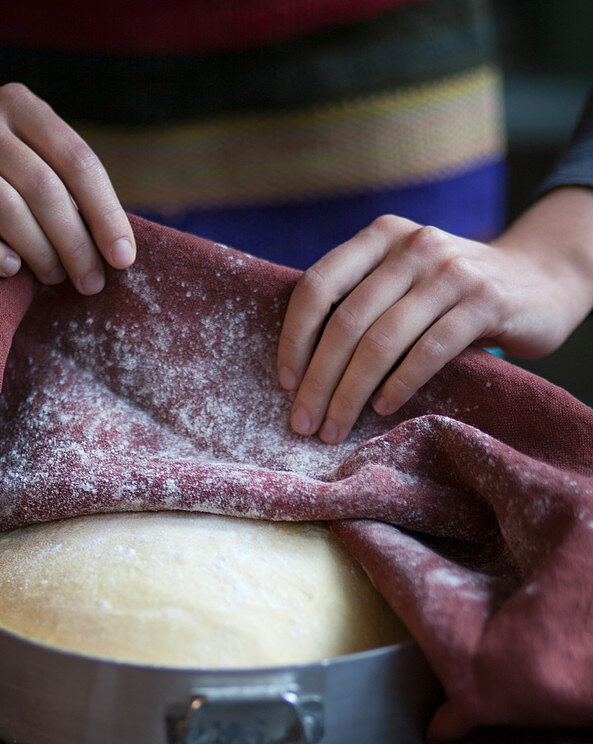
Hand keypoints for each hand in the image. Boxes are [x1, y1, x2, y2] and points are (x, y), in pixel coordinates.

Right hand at [0, 83, 135, 292]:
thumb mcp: (29, 167)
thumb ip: (67, 191)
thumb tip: (118, 250)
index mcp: (20, 105)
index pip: (77, 159)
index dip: (106, 213)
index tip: (124, 259)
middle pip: (42, 185)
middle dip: (75, 242)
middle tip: (90, 282)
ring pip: (3, 206)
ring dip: (38, 251)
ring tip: (54, 278)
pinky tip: (11, 271)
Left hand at [278, 189, 592, 441]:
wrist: (537, 280)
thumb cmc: (449, 293)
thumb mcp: (402, 278)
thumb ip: (359, 299)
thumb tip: (299, 364)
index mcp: (380, 238)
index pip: (317, 286)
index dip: (294, 338)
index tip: (285, 383)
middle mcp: (412, 246)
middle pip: (346, 322)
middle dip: (318, 380)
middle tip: (304, 423)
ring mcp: (450, 271)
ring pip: (382, 341)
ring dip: (351, 393)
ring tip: (335, 427)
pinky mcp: (484, 302)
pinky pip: (427, 350)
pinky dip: (398, 384)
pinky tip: (382, 408)